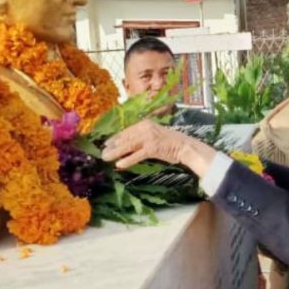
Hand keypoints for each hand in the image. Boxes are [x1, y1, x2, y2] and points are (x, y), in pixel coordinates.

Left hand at [101, 120, 216, 176]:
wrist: (186, 147)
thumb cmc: (170, 143)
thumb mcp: (154, 137)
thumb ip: (141, 139)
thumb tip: (126, 146)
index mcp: (145, 123)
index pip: (126, 131)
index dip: (115, 138)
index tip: (105, 144)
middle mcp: (146, 128)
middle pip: (125, 137)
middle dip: (112, 146)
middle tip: (102, 153)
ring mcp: (149, 137)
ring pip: (128, 146)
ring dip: (116, 152)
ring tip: (106, 158)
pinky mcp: (153, 148)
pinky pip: (137, 155)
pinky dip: (127, 160)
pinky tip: (119, 165)